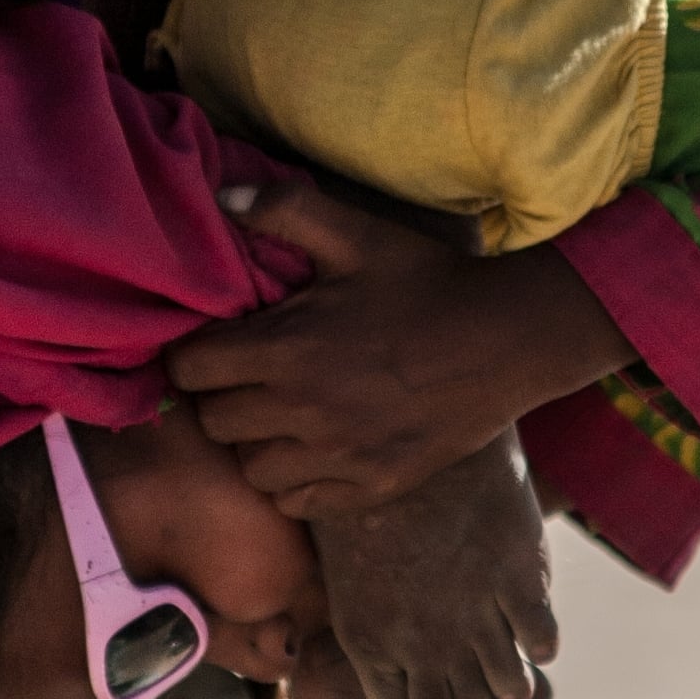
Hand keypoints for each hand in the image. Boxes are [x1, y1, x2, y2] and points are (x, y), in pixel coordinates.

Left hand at [173, 173, 626, 514]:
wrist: (509, 340)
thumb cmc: (429, 282)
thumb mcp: (358, 234)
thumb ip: (285, 210)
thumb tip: (222, 195)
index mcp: (287, 348)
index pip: (191, 369)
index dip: (194, 354)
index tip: (216, 345)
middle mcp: (302, 410)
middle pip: (212, 422)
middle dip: (220, 396)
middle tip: (248, 375)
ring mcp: (337, 456)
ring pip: (250, 470)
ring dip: (254, 443)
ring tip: (279, 415)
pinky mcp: (369, 486)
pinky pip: (296, 503)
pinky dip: (293, 483)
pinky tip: (313, 450)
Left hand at [313, 434, 559, 698]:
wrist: (411, 439)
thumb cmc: (358, 501)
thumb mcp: (338, 574)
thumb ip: (353, 627)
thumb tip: (344, 662)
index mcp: (372, 645)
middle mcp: (427, 643)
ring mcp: (476, 614)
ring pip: (502, 691)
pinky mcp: (518, 579)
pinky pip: (538, 639)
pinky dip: (538, 651)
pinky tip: (535, 652)